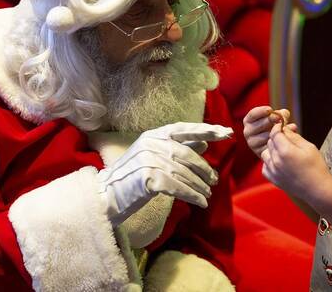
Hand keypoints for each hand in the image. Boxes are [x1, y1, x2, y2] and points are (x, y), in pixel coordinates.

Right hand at [97, 122, 232, 225]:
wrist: (105, 196)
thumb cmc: (132, 177)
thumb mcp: (155, 157)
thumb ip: (179, 148)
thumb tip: (205, 143)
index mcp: (154, 135)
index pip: (184, 129)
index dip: (207, 130)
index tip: (226, 132)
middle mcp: (151, 143)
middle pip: (187, 155)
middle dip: (204, 169)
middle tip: (215, 180)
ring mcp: (149, 159)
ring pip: (184, 173)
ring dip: (200, 186)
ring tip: (208, 194)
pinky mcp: (148, 178)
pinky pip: (178, 187)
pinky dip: (192, 195)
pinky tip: (201, 202)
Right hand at [243, 106, 295, 157]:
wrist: (275, 144)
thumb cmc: (274, 126)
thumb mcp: (277, 118)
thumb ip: (281, 114)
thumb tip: (284, 114)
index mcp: (249, 120)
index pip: (253, 114)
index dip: (261, 111)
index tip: (270, 109)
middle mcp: (247, 131)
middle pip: (258, 124)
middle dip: (269, 120)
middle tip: (278, 118)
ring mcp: (252, 142)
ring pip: (265, 136)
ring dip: (275, 132)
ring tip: (283, 128)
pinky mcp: (258, 152)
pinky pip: (269, 146)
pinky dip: (276, 141)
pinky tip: (282, 138)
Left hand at [263, 124, 331, 211]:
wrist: (318, 189)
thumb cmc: (316, 167)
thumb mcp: (308, 147)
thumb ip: (294, 137)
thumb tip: (284, 128)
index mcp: (285, 151)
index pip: (274, 133)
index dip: (278, 127)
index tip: (283, 126)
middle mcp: (275, 161)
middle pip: (269, 142)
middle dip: (277, 138)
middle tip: (287, 138)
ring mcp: (273, 171)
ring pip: (265, 153)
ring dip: (272, 150)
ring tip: (283, 151)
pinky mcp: (273, 179)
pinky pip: (265, 166)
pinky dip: (270, 162)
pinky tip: (280, 162)